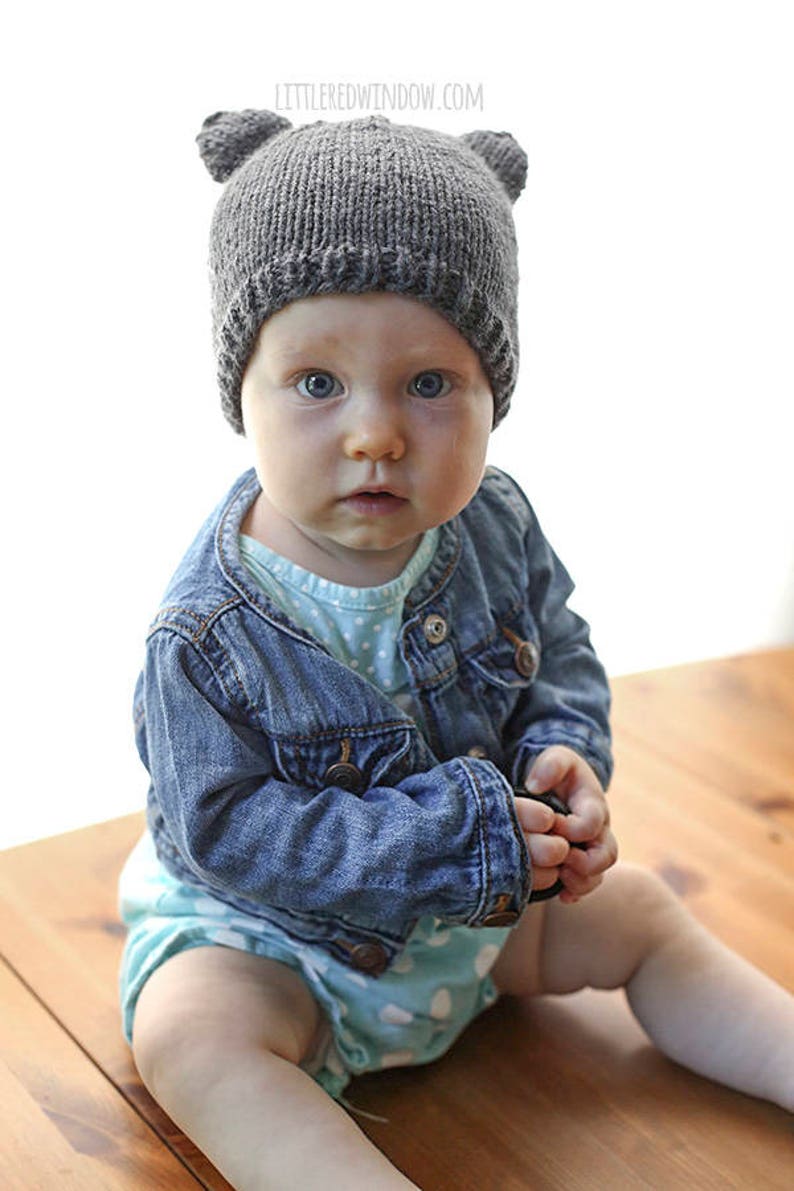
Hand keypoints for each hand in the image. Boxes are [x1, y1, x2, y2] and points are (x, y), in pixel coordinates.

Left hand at [523, 745, 617, 903]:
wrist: (560, 784)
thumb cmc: (557, 771)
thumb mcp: (555, 757)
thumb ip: (549, 765)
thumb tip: (535, 786)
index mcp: (593, 805)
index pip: (592, 823)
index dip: (571, 829)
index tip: (549, 823)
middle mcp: (599, 830)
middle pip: (607, 856)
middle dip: (584, 863)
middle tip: (559, 861)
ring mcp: (592, 849)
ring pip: (598, 875)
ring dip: (580, 882)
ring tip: (559, 878)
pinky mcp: (581, 863)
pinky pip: (586, 885)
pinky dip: (575, 893)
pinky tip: (561, 896)